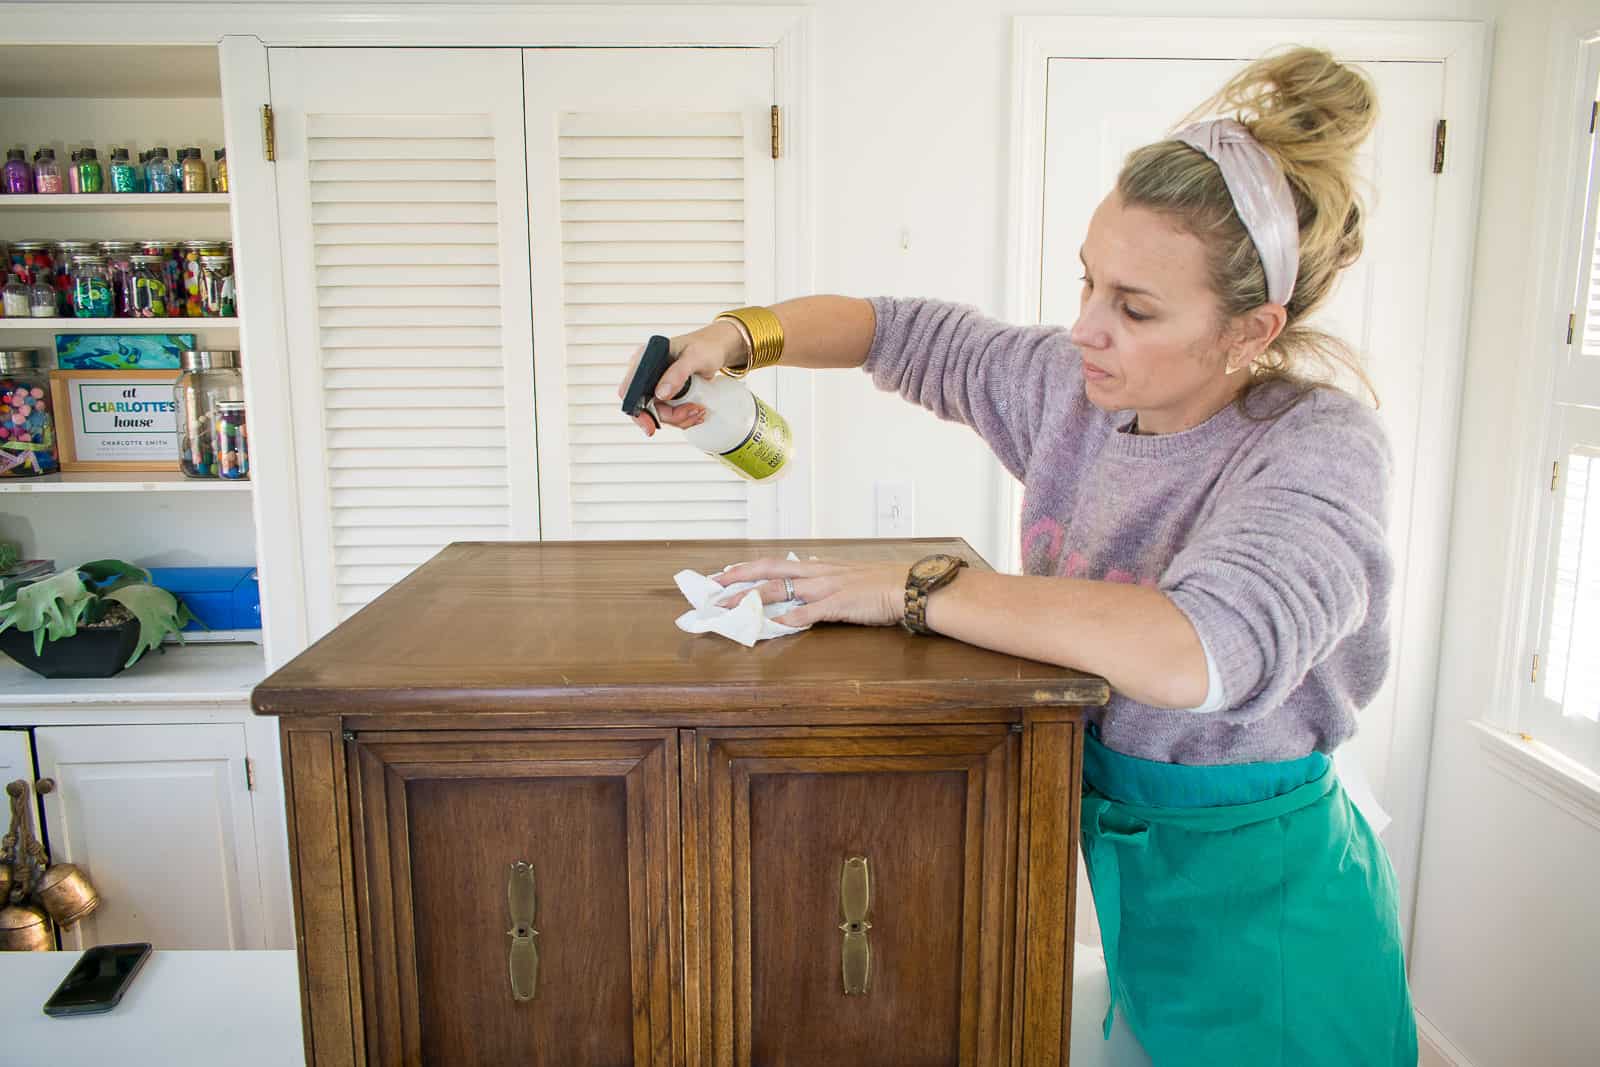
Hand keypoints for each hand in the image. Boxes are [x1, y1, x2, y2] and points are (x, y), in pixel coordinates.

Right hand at [616, 319, 748, 435]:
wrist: (716, 350)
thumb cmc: (705, 347)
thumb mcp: (694, 357)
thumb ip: (677, 373)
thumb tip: (660, 394)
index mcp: (645, 359)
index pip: (629, 390)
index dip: (636, 411)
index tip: (650, 426)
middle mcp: (646, 374)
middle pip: (645, 408)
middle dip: (669, 416)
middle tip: (692, 411)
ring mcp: (656, 386)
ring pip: (658, 415)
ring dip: (679, 418)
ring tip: (699, 409)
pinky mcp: (666, 395)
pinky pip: (668, 414)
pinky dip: (682, 418)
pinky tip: (696, 411)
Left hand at [715, 557, 908, 627]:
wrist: (908, 586)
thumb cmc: (882, 583)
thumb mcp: (848, 576)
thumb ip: (825, 579)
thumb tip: (807, 579)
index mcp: (819, 567)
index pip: (776, 563)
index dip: (749, 567)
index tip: (726, 572)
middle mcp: (817, 573)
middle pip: (769, 570)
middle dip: (739, 577)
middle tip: (714, 586)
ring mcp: (826, 587)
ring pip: (781, 588)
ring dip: (752, 597)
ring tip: (731, 607)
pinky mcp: (838, 604)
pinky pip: (808, 612)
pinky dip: (788, 618)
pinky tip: (772, 625)